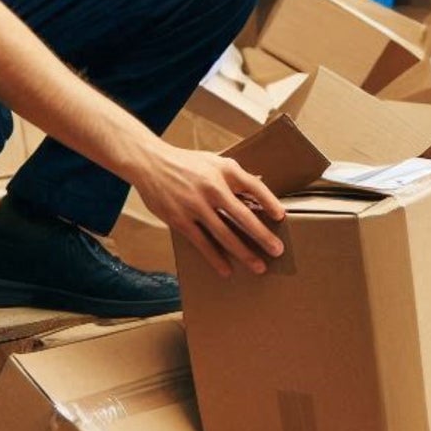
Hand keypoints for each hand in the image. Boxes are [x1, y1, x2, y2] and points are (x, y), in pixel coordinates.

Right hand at [135, 141, 286, 277]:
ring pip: (224, 234)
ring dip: (244, 253)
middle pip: (243, 215)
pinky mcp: (180, 219)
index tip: (281, 217)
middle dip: (262, 235)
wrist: (149, 162)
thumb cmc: (186, 163)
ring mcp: (195, 205)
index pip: (254, 186)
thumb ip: (234, 173)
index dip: (269, 202)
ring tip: (259, 266)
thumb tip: (258, 183)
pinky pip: (202, 243)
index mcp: (224, 169)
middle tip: (277, 250)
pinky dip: (216, 258)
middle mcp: (212, 187)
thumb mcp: (213, 160)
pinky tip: (227, 270)